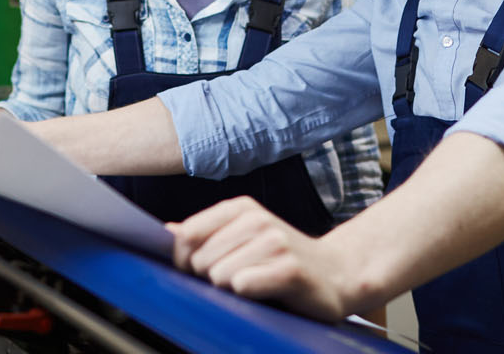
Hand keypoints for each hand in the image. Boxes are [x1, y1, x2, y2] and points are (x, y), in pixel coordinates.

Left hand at [169, 198, 353, 321]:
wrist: (338, 273)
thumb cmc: (283, 259)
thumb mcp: (242, 239)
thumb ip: (203, 235)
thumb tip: (165, 232)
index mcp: (240, 208)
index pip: (185, 236)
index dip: (186, 262)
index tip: (208, 270)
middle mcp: (256, 219)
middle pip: (199, 261)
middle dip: (213, 278)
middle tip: (244, 278)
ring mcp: (275, 242)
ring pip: (219, 276)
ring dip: (234, 290)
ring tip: (259, 285)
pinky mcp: (289, 269)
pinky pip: (243, 286)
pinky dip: (249, 297)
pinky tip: (268, 292)